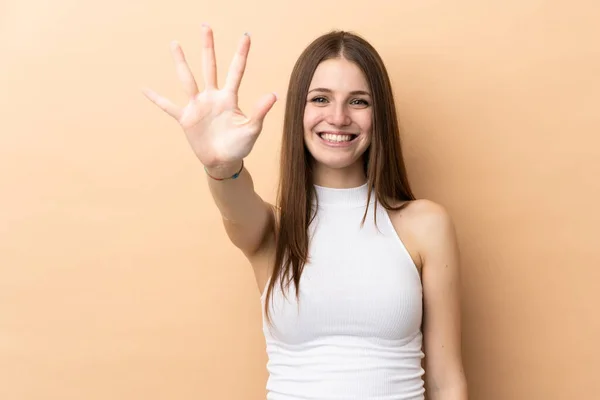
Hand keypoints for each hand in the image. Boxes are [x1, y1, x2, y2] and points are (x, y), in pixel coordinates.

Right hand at [142, 25, 277, 168]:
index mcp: (229, 98)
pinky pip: (169, 107)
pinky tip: (145, 89)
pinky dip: (157, 99)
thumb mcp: (252, 129)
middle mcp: (213, 97)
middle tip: (206, 26)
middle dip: (208, 47)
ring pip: (188, 79)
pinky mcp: (186, 119)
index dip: (241, 53)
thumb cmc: (240, 146)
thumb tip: (273, 94)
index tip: (246, 35)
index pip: (236, 71)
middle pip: (210, 66)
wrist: (224, 162)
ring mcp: (198, 106)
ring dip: (181, 62)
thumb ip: (260, 111)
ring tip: (175, 43)